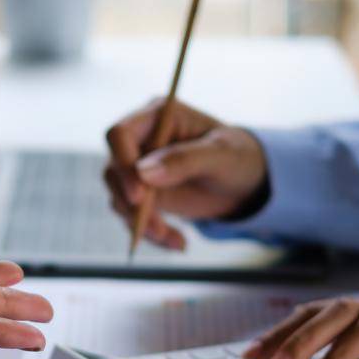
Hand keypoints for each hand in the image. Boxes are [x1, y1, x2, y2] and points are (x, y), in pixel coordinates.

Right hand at [103, 98, 268, 249]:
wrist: (244, 183)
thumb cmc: (237, 157)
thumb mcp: (221, 155)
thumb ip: (185, 160)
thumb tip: (144, 172)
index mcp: (158, 116)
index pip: (120, 134)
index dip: (122, 162)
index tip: (139, 195)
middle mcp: (141, 140)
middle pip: (113, 170)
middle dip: (131, 203)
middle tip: (157, 228)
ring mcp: (138, 169)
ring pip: (119, 198)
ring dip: (141, 224)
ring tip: (175, 240)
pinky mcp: (141, 195)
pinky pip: (132, 217)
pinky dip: (151, 234)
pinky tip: (178, 243)